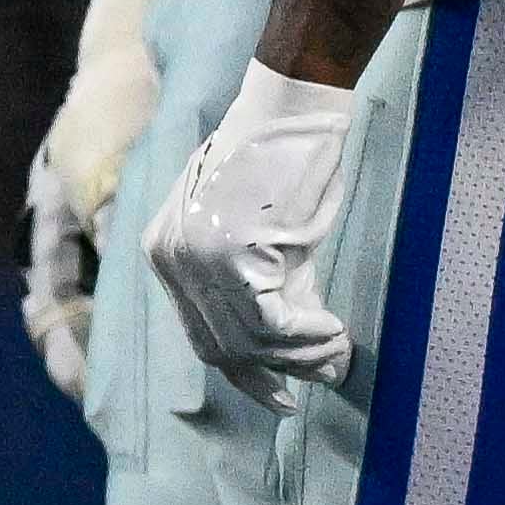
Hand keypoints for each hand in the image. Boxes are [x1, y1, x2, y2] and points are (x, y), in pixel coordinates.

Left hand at [146, 60, 368, 394]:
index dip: (246, 372)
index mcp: (165, 252)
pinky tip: (335, 332)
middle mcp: (169, 258)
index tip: (282, 395)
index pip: (201, 335)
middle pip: (220, 347)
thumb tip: (297, 350)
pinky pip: (271, 323)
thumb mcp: (260, 236)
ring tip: (339, 347)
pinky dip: (308, 337)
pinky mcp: (229, 254)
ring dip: (302, 354)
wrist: (292, 108)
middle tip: (328, 369)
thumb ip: (261, 286)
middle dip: (278, 369)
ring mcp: (195, 258)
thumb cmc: (285, 164)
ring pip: (249, 340)